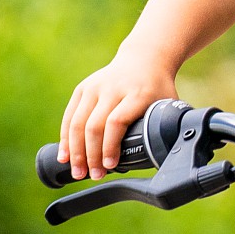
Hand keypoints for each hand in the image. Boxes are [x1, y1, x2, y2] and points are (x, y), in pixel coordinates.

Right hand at [60, 52, 177, 180]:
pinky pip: (69, 116)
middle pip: (94, 126)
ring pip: (77, 123)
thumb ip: (168, 126)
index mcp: (137, 93)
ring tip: (79, 172)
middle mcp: (113, 88)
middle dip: (91, 156)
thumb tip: (168, 155)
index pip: (117, 122)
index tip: (111, 165)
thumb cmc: (157, 86)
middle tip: (95, 175)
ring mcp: (95, 87)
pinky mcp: (83, 88)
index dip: (110, 146)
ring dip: (76, 152)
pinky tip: (65, 156)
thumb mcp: (168, 102)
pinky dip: (65, 138)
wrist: (145, 57)